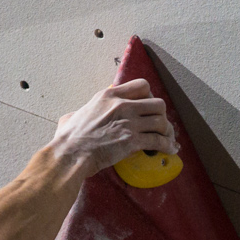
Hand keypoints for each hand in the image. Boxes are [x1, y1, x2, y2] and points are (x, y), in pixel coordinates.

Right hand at [48, 79, 175, 173]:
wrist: (70, 154)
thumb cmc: (68, 138)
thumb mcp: (73, 115)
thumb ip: (81, 112)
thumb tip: (74, 118)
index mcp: (109, 96)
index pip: (142, 85)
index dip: (149, 96)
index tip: (148, 107)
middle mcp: (122, 105)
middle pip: (158, 103)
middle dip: (161, 115)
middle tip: (158, 125)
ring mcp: (129, 123)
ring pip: (162, 122)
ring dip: (167, 132)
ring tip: (168, 139)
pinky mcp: (132, 141)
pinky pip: (158, 141)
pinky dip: (168, 146)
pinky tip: (170, 150)